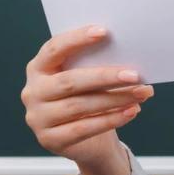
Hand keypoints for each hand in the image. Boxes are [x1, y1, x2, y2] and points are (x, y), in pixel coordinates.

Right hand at [21, 25, 153, 167]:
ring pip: (80, 106)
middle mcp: (32, 92)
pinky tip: (132, 111)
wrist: (88, 142)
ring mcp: (38, 118)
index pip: (54, 49)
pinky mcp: (50, 140)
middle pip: (70, 81)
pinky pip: (84, 128)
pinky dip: (111, 118)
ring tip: (141, 93)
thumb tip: (128, 60)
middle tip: (134, 74)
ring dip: (115, 98)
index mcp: (38, 68)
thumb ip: (96, 66)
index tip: (104, 32)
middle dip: (105, 76)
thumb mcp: (88, 80)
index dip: (77, 39)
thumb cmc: (88, 100)